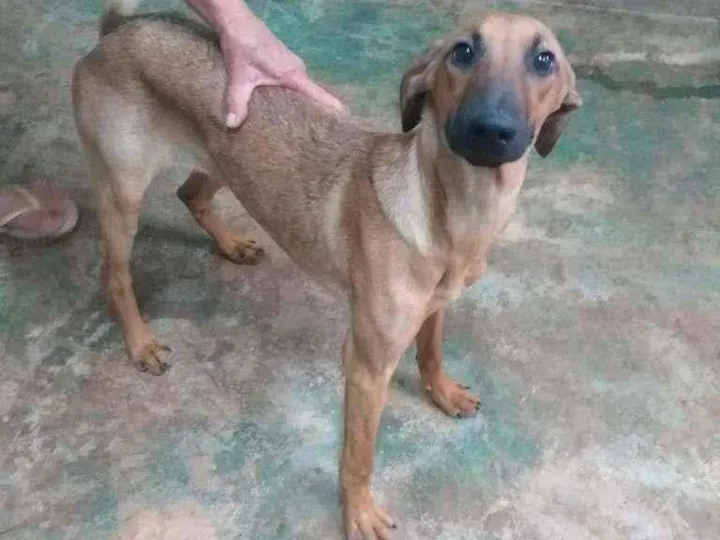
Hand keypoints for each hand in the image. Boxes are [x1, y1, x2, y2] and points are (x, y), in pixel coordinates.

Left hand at [220, 16, 345, 127]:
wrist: (236, 22)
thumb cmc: (242, 47)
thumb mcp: (239, 77)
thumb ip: (236, 101)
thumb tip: (232, 125)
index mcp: (295, 76)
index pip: (321, 96)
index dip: (332, 112)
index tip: (340, 129)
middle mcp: (299, 71)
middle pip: (313, 97)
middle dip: (313, 117)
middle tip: (312, 140)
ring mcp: (293, 67)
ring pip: (303, 92)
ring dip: (301, 108)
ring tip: (300, 132)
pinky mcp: (285, 65)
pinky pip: (295, 86)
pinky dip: (293, 99)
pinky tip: (285, 113)